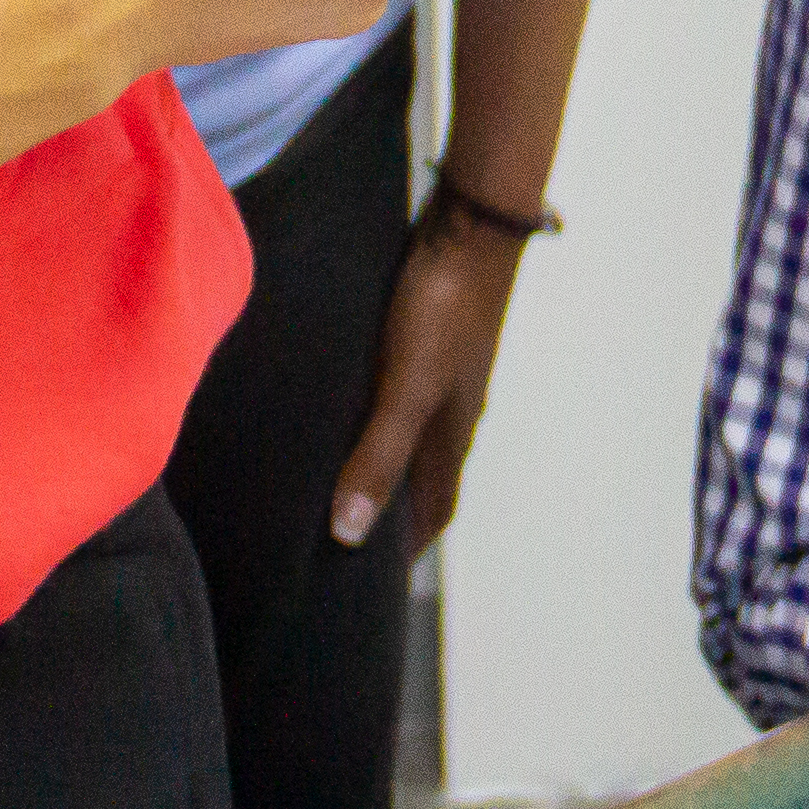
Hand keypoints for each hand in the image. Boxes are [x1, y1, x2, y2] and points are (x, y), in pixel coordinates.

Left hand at [328, 215, 522, 553]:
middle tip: (343, 536)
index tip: (372, 580)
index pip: (433, 512)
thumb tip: (351, 533)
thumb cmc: (442, 307)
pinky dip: (376, 418)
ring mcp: (444, 376)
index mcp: (453, 436)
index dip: (406, 547)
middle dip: (392, 512)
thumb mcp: (406, 388)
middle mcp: (453, 413)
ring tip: (335, 478)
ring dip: (384, 464)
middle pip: (423, 480)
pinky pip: (400, 398)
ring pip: (413, 438)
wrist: (472, 227)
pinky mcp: (429, 342)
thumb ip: (379, 456)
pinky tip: (347, 405)